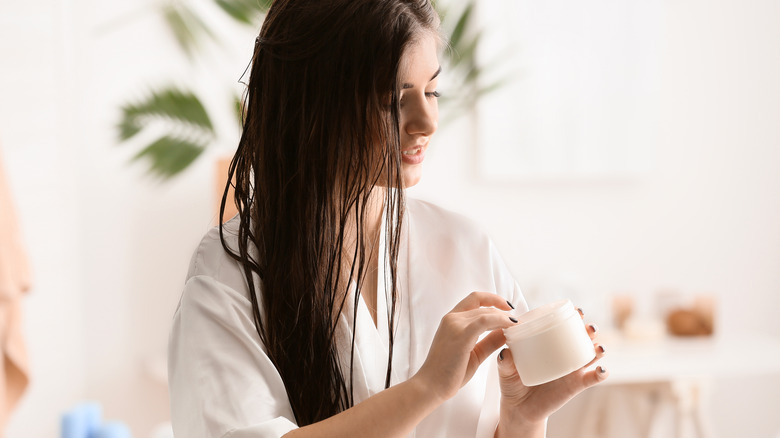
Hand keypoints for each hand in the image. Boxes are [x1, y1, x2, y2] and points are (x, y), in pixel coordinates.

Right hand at [412, 292, 515, 401]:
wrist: (431, 386)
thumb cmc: (449, 373)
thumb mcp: (474, 353)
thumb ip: (489, 341)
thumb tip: (507, 332)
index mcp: (451, 320)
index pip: (474, 299)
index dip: (493, 299)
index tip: (507, 307)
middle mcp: (452, 318)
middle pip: (483, 305)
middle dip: (503, 310)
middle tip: (518, 321)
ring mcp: (455, 325)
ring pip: (485, 312)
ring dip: (504, 316)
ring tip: (517, 325)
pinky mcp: (461, 335)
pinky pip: (485, 321)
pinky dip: (500, 321)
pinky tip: (510, 326)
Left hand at [495, 309, 607, 433]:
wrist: (519, 408)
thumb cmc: (513, 383)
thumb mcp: (506, 370)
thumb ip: (505, 361)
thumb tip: (506, 352)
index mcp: (549, 345)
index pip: (563, 326)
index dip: (573, 316)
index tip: (576, 310)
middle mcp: (563, 354)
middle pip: (582, 337)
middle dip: (590, 329)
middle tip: (589, 327)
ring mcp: (571, 369)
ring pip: (591, 355)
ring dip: (599, 348)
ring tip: (598, 347)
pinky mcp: (575, 385)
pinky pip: (592, 378)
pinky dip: (601, 373)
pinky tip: (601, 370)